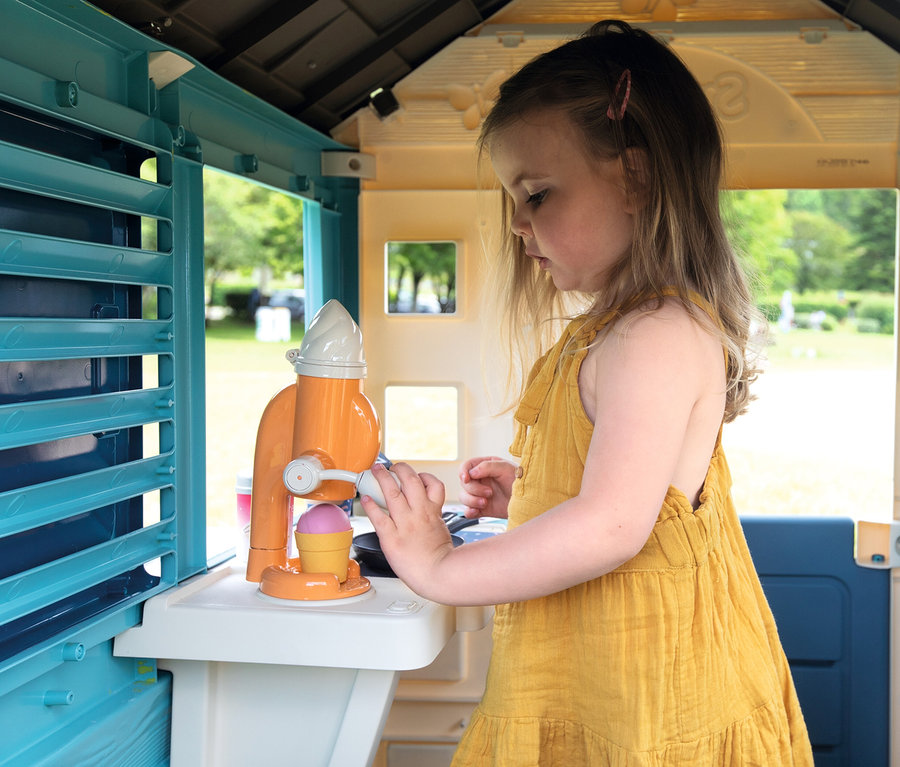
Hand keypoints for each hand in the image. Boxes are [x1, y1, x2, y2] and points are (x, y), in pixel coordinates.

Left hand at [359, 462, 451, 594]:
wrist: (438, 575)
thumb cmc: (441, 558)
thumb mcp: (442, 530)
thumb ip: (433, 517)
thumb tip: (426, 511)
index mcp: (434, 512)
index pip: (432, 484)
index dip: (424, 476)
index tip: (415, 476)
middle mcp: (419, 514)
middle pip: (410, 481)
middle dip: (400, 469)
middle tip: (392, 467)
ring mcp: (405, 524)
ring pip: (392, 492)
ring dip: (383, 478)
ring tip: (376, 471)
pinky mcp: (391, 537)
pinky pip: (378, 516)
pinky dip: (370, 505)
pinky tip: (365, 499)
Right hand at [458, 456, 515, 518]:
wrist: (528, 502)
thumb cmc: (521, 481)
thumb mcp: (506, 468)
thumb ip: (488, 466)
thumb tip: (471, 473)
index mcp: (485, 467)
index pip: (466, 466)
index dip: (463, 472)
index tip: (467, 479)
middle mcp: (481, 480)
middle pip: (464, 484)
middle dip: (474, 489)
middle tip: (490, 492)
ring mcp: (480, 495)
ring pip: (463, 497)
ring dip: (472, 501)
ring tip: (485, 502)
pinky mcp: (482, 509)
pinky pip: (468, 511)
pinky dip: (469, 512)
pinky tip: (477, 511)